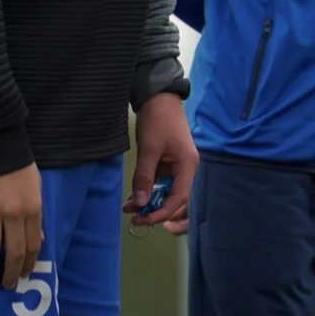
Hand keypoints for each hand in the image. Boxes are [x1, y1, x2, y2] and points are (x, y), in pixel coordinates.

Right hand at [0, 163, 43, 288]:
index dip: (28, 262)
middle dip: (10, 271)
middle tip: (6, 284)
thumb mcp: (36, 189)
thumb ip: (36, 215)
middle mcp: (13, 213)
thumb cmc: (18, 167)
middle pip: (13, 251)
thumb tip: (38, 239)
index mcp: (32, 209)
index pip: (33, 244)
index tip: (22, 274)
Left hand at [129, 92, 196, 233]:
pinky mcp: (165, 162)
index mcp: (187, 166)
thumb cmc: (158, 121)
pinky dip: (145, 189)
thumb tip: (140, 203)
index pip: (178, 197)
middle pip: (171, 197)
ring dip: (147, 200)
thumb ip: (144, 178)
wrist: (158, 97)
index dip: (162, 212)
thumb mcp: (149, 149)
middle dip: (153, 208)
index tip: (143, 219)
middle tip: (133, 217)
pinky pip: (157, 181)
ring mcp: (175, 166)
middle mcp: (184, 169)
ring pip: (162, 190)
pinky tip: (132, 196)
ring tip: (127, 208)